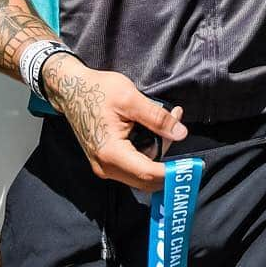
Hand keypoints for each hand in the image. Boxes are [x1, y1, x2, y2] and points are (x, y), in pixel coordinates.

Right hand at [42, 54, 186, 191]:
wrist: (72, 89)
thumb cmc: (98, 90)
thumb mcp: (130, 99)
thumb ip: (157, 118)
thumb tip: (181, 133)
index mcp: (111, 153)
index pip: (148, 174)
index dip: (173, 172)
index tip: (193, 165)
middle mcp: (106, 167)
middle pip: (147, 176)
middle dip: (168, 154)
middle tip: (178, 123)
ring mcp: (105, 166)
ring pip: (142, 170)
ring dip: (160, 148)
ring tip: (169, 116)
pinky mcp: (107, 160)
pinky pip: (134, 162)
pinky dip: (149, 147)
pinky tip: (155, 126)